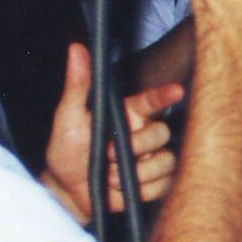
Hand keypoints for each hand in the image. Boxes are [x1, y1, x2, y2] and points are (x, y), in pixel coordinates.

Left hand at [42, 43, 184, 224]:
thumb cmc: (66, 151)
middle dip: (137, 147)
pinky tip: (121, 189)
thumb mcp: (68, 118)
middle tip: (109, 155)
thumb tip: (76, 48)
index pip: (151, 100)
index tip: (176, 91)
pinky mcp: (157, 182)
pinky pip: (163, 184)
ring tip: (110, 176)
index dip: (165, 95)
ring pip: (166, 161)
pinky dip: (141, 190)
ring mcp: (153, 158)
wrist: (67, 192)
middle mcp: (144, 133)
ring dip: (136, 173)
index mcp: (128, 114)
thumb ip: (78, 85)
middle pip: (162, 133)